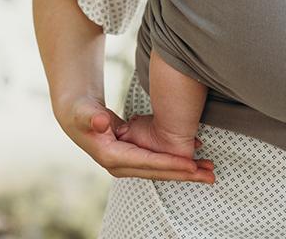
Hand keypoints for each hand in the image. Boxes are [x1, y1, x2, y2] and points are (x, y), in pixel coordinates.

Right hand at [55, 94, 214, 182]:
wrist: (76, 116)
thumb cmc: (81, 111)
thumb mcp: (84, 111)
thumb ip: (91, 116)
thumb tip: (102, 122)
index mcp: (111, 156)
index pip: (147, 163)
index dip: (170, 164)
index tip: (191, 165)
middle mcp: (120, 165)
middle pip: (158, 172)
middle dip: (184, 174)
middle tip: (209, 174)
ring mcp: (127, 164)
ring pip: (161, 170)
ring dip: (184, 172)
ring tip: (209, 172)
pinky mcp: (133, 158)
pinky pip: (158, 163)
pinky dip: (176, 164)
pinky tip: (194, 162)